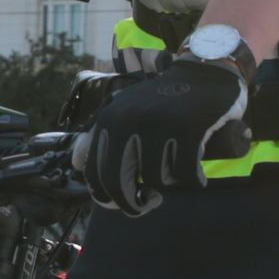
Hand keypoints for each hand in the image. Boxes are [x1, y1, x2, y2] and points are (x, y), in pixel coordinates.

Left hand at [70, 54, 247, 216]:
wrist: (202, 73)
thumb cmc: (161, 101)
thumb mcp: (123, 112)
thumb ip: (98, 137)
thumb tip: (76, 165)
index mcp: (109, 120)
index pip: (95, 174)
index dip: (107, 198)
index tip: (124, 201)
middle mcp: (128, 121)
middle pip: (120, 185)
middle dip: (134, 204)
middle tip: (149, 201)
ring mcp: (158, 124)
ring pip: (156, 181)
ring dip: (169, 183)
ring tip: (177, 169)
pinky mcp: (188, 129)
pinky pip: (185, 175)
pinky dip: (194, 180)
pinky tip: (197, 176)